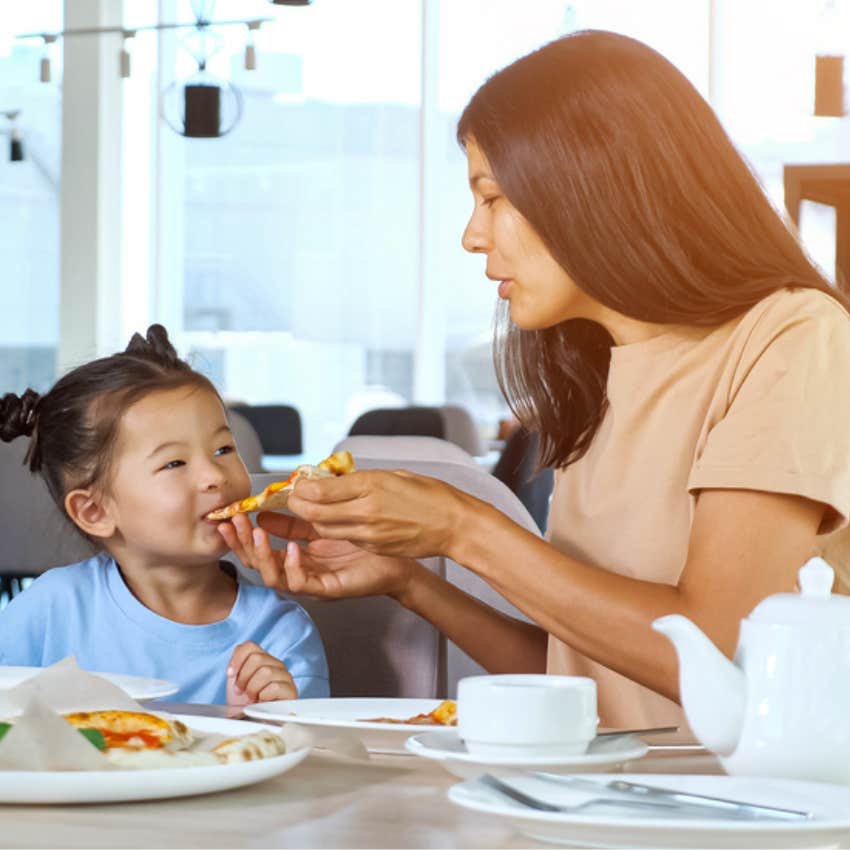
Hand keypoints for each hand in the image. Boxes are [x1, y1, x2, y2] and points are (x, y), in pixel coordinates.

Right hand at [218, 512, 415, 599]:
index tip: (230, 516)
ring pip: (274, 578)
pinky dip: (292, 567)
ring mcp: (311, 584)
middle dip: (243, 544)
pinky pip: (301, 584)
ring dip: (261, 556)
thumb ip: (293, 522)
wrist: (396, 559)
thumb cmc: (362, 544)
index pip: (260, 551)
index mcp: (296, 559)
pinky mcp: (327, 590)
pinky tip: (291, 548)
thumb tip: (264, 511)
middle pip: (259, 565)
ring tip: (257, 534)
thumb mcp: (321, 526)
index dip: (242, 536)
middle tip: (234, 523)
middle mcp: (299, 573)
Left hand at [226, 641, 295, 704]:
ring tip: (251, 698)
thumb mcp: (235, 683)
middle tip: (240, 691)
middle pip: (256, 658)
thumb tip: (232, 668)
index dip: (237, 660)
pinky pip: (275, 686)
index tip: (230, 675)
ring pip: (266, 671)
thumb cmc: (244, 702)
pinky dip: (263, 696)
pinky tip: (262, 702)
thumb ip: (235, 666)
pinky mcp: (291, 690)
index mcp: (263, 659)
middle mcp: (276, 664)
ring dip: (253, 688)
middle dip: (243, 677)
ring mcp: (285, 676)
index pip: (250, 646)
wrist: (252, 721)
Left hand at [282, 469, 467, 558]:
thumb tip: (336, 479)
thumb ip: (362, 479)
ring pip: (326, 529)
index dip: (303, 488)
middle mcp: (366, 511)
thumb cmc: (430, 495)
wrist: (453, 525)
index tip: (298, 484)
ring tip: (309, 509)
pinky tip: (335, 521)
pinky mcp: (373, 547)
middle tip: (293, 498)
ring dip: (313, 520)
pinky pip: (345, 538)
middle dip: (299, 506)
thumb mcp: (394, 475)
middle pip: (315, 513)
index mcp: (371, 486)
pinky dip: (334, 529)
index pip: (321, 490)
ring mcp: (369, 533)